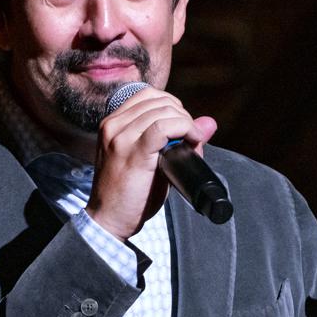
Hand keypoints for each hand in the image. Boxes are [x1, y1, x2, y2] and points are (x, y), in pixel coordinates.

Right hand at [86, 87, 216, 239]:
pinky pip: (164, 126)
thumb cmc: (129, 194)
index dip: (172, 106)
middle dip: (182, 116)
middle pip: (158, 101)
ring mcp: (121, 137)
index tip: (183, 126)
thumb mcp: (150, 160)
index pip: (147, 96)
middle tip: (191, 138)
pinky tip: (192, 141)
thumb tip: (209, 123)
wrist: (108, 220)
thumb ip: (175, 139)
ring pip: (163, 110)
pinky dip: (184, 128)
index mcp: (113, 124)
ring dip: (186, 124)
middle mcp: (113, 125)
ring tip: (192, 143)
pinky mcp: (133, 152)